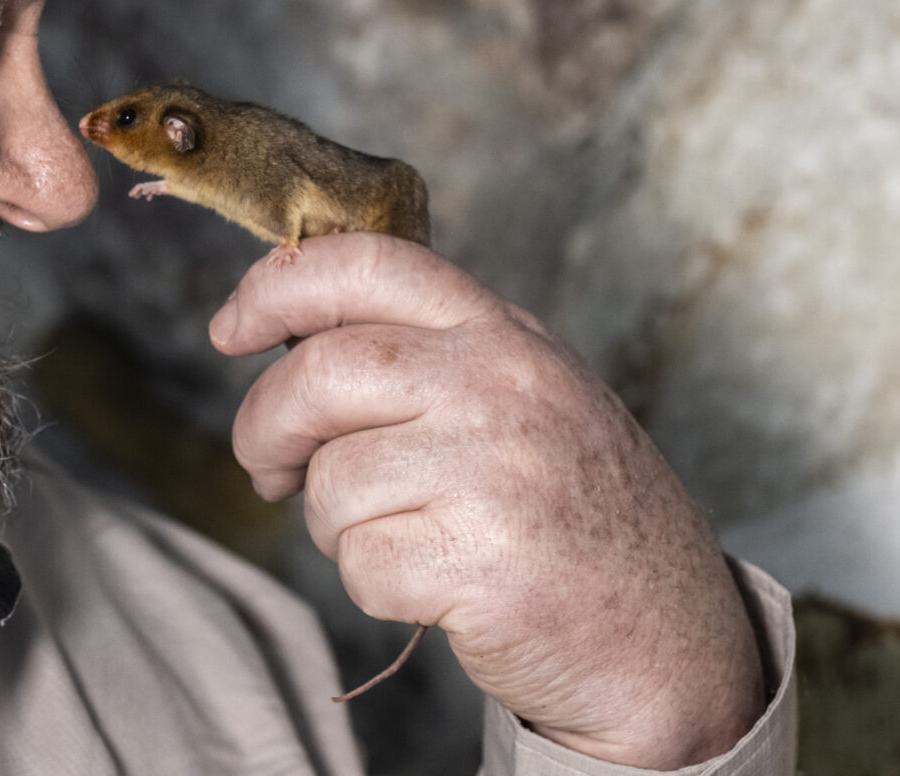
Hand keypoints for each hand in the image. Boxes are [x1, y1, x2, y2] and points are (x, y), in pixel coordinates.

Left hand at [209, 233, 766, 767]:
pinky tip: (433, 583)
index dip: (276, 288)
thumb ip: (428, 352)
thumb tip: (288, 334)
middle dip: (264, 425)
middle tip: (264, 466)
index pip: (367, 264)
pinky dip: (374, 584)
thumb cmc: (576, 512)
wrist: (668, 636)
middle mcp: (501, 384)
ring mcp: (495, 469)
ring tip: (401, 534)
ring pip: (330, 482)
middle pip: (320, 373)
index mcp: (503, 332)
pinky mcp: (481, 560)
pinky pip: (360, 563)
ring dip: (335, 524)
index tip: (231, 328)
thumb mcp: (523, 393)